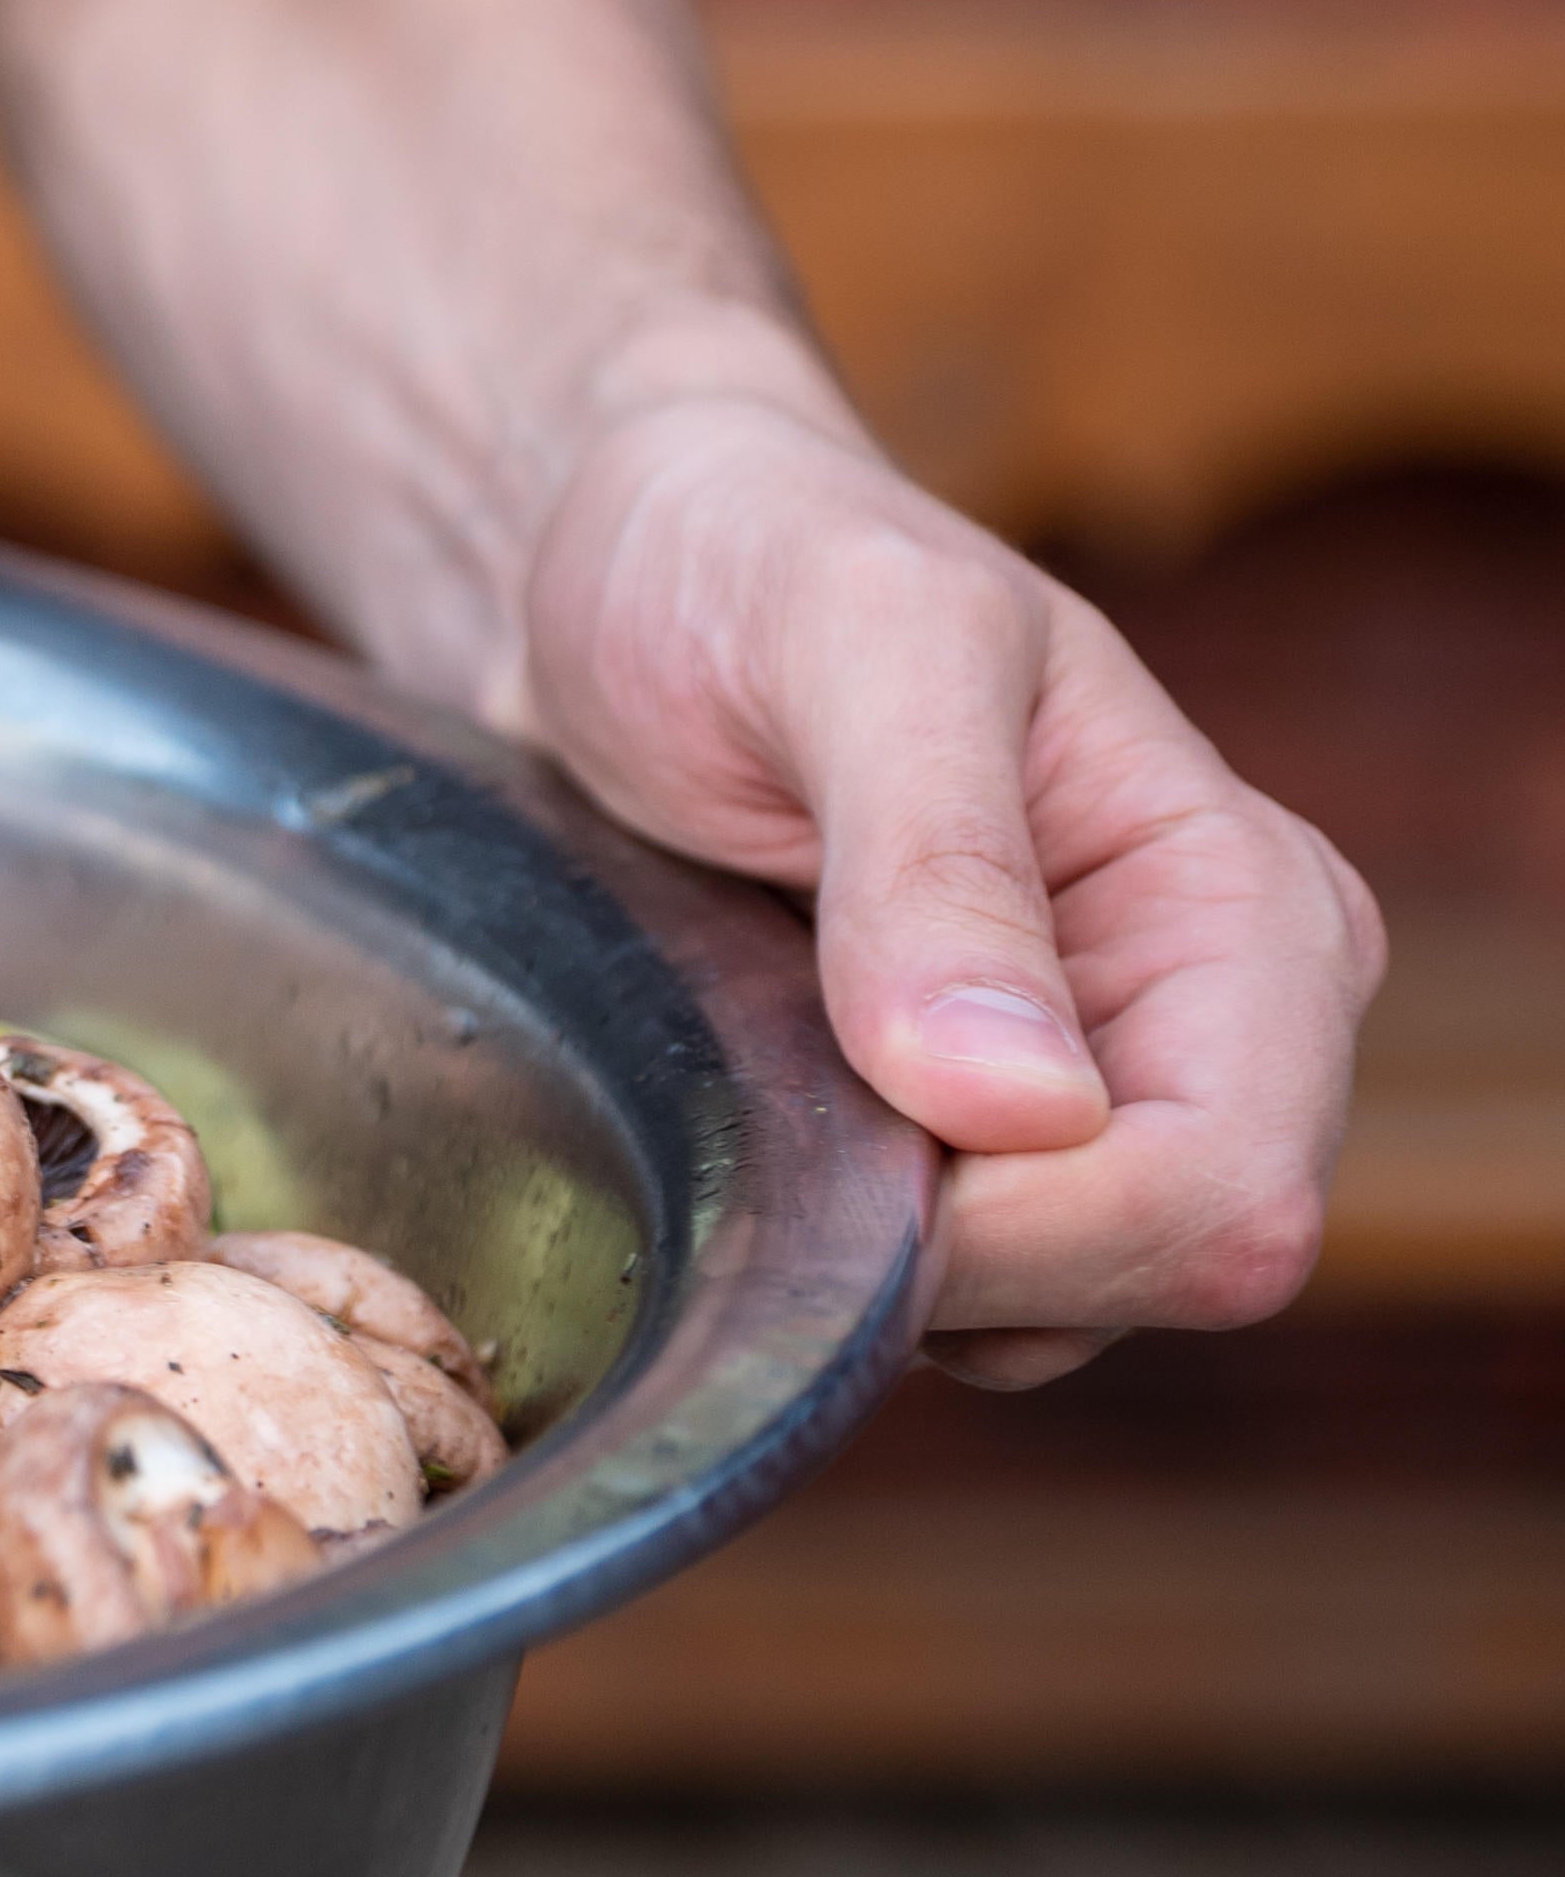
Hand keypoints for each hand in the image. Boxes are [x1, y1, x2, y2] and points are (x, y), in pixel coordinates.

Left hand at [515, 393, 1383, 1381]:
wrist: (622, 565)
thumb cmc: (746, 559)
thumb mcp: (851, 642)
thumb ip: (936, 860)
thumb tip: (1024, 1106)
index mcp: (1254, 913)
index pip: (1220, 1195)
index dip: (1026, 1226)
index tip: (828, 1122)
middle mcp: (1217, 1034)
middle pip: (1153, 1280)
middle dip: (946, 1243)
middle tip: (762, 1076)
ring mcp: (1098, 1108)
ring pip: (1037, 1318)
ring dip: (865, 1246)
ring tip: (744, 1054)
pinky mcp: (974, 1155)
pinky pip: (938, 1298)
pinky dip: (822, 1246)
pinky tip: (740, 1103)